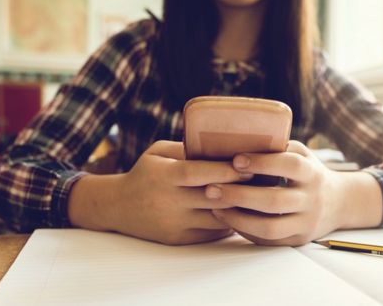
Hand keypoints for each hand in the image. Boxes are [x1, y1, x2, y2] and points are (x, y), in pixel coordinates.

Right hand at [113, 140, 251, 244]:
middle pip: (212, 197)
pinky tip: (242, 212)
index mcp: (163, 176)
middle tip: (264, 179)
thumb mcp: (158, 152)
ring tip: (259, 197)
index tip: (247, 164)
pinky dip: (229, 223)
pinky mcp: (178, 239)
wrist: (118, 207)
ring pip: (216, 218)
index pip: (197, 172)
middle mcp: (168, 201)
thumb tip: (222, 143)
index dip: (224, 169)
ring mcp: (174, 223)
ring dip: (239, 209)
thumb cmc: (145, 173)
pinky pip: (211, 233)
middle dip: (240, 189)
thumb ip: (186, 148)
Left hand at [204, 141, 380, 245]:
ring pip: (269, 227)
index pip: (289, 166)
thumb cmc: (309, 172)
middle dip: (239, 195)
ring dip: (237, 218)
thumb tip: (238, 136)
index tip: (235, 160)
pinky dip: (245, 230)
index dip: (262, 163)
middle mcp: (312, 199)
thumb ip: (278, 147)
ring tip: (214, 207)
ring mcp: (306, 222)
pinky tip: (228, 219)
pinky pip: (268, 240)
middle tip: (211, 189)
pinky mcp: (297, 239)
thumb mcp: (302, 154)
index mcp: (312, 172)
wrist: (341, 203)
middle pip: (274, 200)